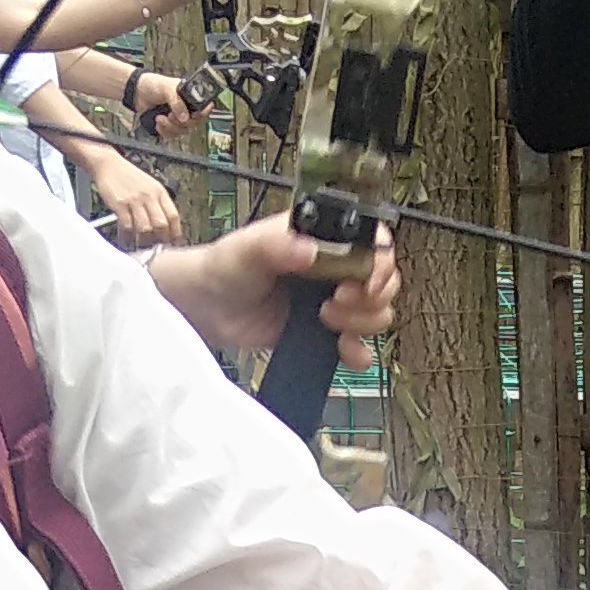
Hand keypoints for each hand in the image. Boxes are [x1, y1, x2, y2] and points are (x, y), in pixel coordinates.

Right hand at [77, 145, 181, 248]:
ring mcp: (135, 200)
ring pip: (145, 229)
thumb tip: (165, 229)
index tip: (173, 244)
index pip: (173, 216)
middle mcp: (149, 196)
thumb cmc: (128, 178)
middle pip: (161, 225)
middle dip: (160, 240)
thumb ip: (158, 204)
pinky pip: (127, 227)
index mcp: (159, 192)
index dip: (175, 233)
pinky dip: (127, 237)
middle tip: (155, 249)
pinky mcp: (120, 204)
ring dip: (144, 242)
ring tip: (140, 247)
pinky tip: (126, 241)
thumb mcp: (149, 187)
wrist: (108, 164)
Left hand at [145, 77, 205, 143]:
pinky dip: (164, 131)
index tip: (192, 116)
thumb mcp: (166, 88)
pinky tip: (157, 123)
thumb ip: (177, 101)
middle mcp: (186, 107)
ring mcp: (178, 117)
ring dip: (170, 127)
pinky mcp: (169, 125)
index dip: (201, 114)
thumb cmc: (152, 84)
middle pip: (193, 123)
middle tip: (170, 116)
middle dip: (180, 122)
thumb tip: (185, 117)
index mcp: (189, 96)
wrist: (136, 92)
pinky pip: (172, 135)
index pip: (204, 108)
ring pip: (182, 131)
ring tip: (159, 118)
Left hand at [153, 216, 399, 365]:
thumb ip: (277, 245)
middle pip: (383, 281)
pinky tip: (344, 352)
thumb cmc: (225, 267)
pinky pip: (358, 345)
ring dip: (361, 324)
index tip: (363, 282)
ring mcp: (332, 301)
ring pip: (376, 314)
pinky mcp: (324, 332)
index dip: (379, 263)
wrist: (206, 309)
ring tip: (324, 321)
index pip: (375, 241)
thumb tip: (310, 250)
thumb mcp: (248, 249)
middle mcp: (334, 267)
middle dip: (369, 298)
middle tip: (334, 304)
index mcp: (323, 237)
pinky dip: (358, 352)